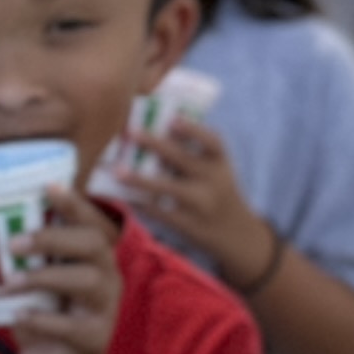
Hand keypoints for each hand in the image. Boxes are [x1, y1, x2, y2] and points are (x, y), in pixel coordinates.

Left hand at [9, 188, 130, 353]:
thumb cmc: (43, 321)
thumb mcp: (33, 286)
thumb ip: (23, 262)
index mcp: (95, 260)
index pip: (93, 223)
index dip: (75, 204)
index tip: (49, 187)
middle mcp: (108, 279)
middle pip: (94, 245)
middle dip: (53, 238)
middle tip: (14, 243)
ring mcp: (105, 311)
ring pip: (88, 281)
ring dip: (43, 277)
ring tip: (10, 282)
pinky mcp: (95, 341)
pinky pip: (72, 326)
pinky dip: (41, 319)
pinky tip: (18, 318)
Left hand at [116, 109, 275, 287]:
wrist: (235, 233)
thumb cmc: (216, 191)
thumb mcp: (216, 171)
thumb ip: (192, 154)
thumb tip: (151, 134)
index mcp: (220, 163)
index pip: (212, 141)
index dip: (193, 130)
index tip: (172, 119)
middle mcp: (213, 181)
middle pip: (184, 159)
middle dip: (157, 145)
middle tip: (132, 132)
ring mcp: (201, 204)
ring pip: (168, 188)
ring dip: (140, 179)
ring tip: (117, 171)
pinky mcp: (188, 225)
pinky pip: (160, 212)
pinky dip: (140, 203)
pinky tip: (122, 195)